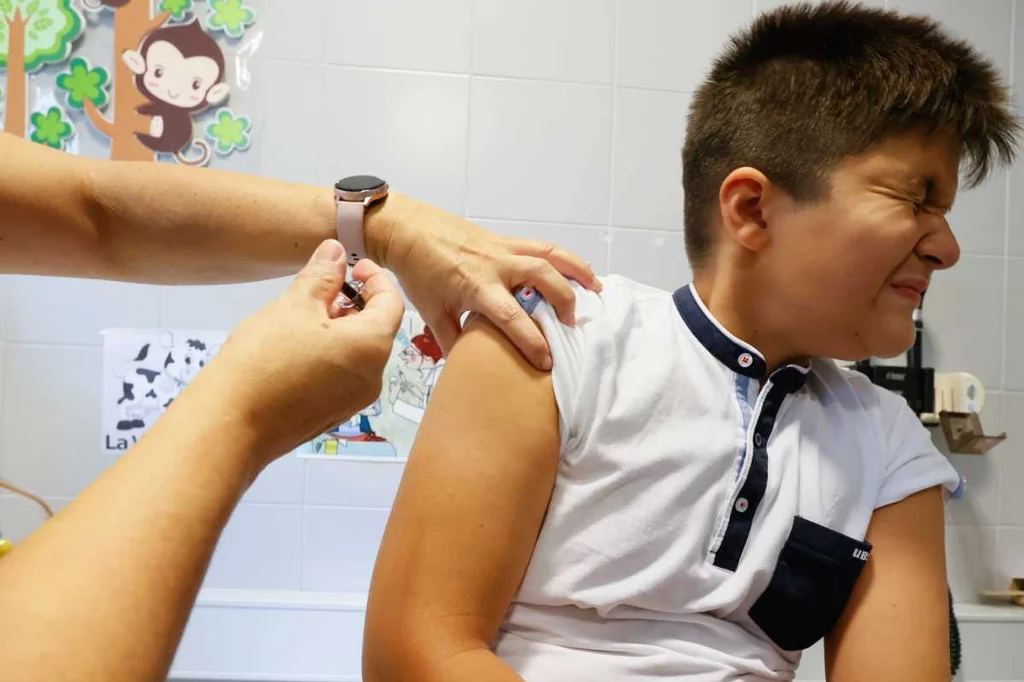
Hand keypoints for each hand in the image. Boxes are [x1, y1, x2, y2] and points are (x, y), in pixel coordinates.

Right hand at [200, 239, 403, 466]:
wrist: (231, 423)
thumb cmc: (264, 358)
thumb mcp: (295, 305)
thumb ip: (322, 275)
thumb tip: (336, 252)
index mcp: (372, 346)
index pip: (393, 302)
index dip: (377, 278)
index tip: (354, 265)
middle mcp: (373, 377)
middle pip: (376, 329)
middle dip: (355, 303)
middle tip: (323, 288)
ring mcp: (353, 401)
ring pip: (358, 353)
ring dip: (339, 328)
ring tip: (303, 316)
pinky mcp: (332, 415)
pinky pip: (342, 375)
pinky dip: (330, 353)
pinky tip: (296, 348)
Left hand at [376, 199, 601, 370]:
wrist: (407, 229)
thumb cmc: (418, 271)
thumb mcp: (431, 311)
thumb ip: (452, 340)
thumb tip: (466, 369)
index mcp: (477, 286)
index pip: (512, 318)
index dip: (532, 341)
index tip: (547, 362)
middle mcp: (496, 264)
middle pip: (544, 278)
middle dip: (564, 301)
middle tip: (572, 325)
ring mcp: (503, 247)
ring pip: (551, 254)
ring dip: (577, 270)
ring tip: (596, 288)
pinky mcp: (504, 238)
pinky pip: (541, 246)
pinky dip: (563, 257)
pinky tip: (575, 270)